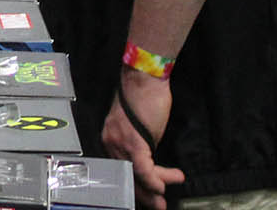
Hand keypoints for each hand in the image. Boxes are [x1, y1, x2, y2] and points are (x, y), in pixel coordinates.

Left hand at [104, 70, 184, 209]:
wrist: (145, 78)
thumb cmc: (146, 98)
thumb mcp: (142, 127)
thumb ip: (142, 145)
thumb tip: (152, 163)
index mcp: (111, 139)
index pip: (122, 169)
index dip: (136, 185)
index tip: (149, 195)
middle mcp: (111, 142)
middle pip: (127, 175)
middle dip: (143, 194)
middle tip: (158, 206)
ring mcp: (119, 142)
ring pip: (136, 174)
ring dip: (154, 188)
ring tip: (166, 195)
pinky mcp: (132, 140)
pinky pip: (141, 167)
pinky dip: (152, 179)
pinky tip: (162, 186)